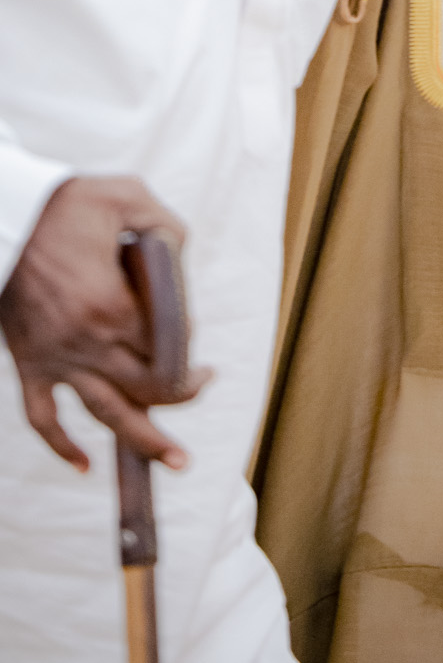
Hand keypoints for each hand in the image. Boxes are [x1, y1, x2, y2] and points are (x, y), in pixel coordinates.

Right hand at [0, 177, 208, 471]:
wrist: (6, 217)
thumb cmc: (64, 205)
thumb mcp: (127, 198)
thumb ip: (166, 229)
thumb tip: (181, 258)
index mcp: (114, 305)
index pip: (168, 347)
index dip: (189, 351)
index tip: (196, 345)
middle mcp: (88, 341)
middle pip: (147, 387)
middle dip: (183, 394)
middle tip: (203, 385)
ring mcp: (57, 358)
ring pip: (107, 413)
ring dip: (145, 441)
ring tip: (175, 461)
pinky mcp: (29, 363)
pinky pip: (43, 418)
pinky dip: (63, 447)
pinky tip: (84, 464)